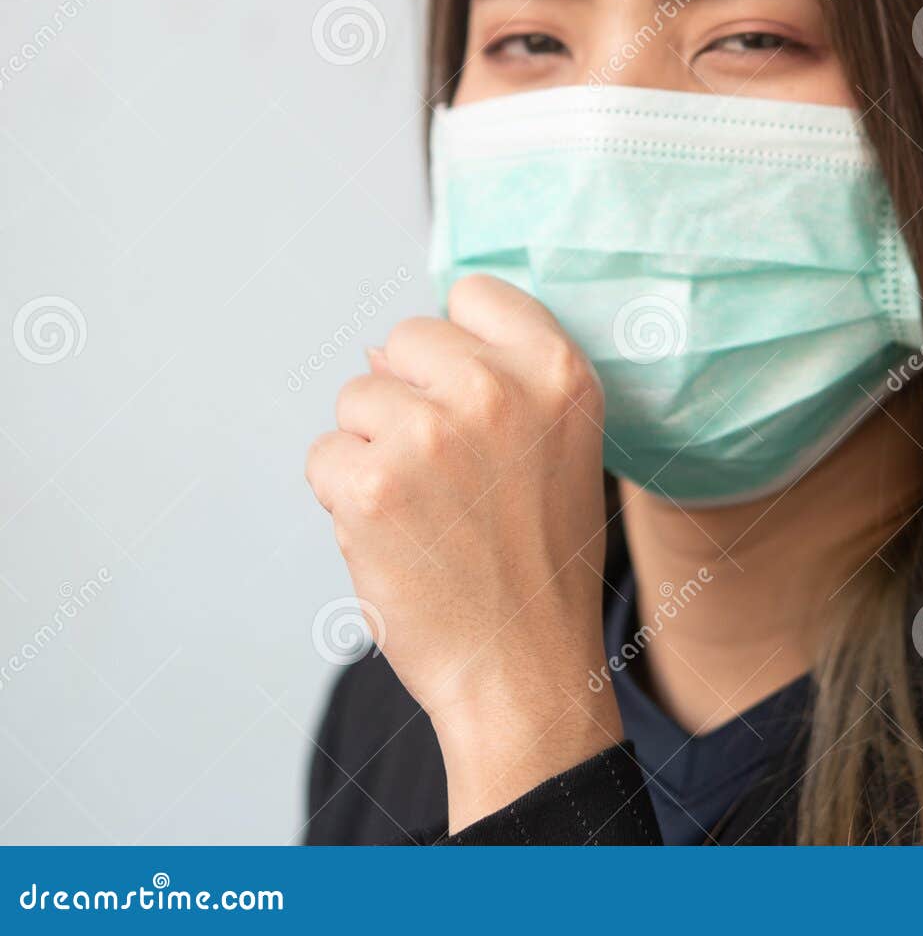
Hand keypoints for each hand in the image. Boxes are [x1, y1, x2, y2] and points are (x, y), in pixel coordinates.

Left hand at [306, 273, 621, 830]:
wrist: (524, 668)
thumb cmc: (539, 559)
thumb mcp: (560, 446)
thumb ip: (499, 379)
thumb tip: (385, 351)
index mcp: (559, 371)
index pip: (474, 291)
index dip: (458, 343)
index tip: (468, 393)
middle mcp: (499, 389)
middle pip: (404, 339)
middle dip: (409, 396)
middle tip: (447, 471)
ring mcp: (432, 433)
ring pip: (357, 398)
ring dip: (373, 448)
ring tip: (424, 509)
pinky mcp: (372, 484)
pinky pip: (324, 456)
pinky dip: (341, 497)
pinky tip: (392, 535)